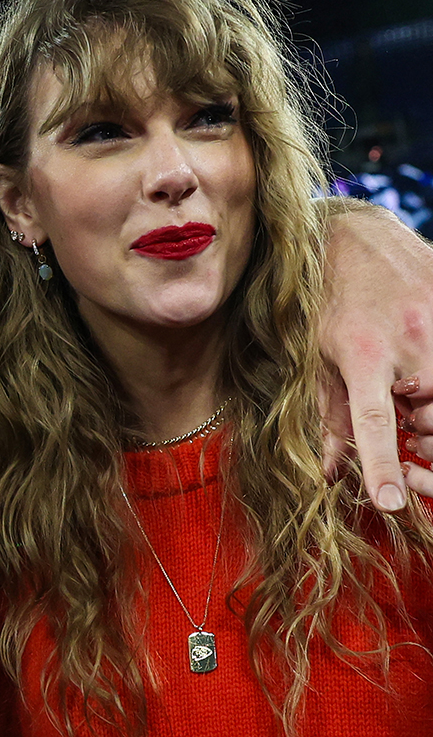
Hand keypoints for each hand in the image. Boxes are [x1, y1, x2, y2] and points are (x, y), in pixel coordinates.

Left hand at [319, 200, 432, 509]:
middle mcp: (406, 337)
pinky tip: (425, 376)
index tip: (393, 502)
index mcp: (360, 352)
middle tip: (413, 431)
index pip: (374, 423)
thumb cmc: (325, 301)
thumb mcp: (315, 357)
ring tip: (417, 397)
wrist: (350, 233)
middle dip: (427, 437)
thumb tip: (334, 474)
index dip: (383, 466)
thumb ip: (329, 417)